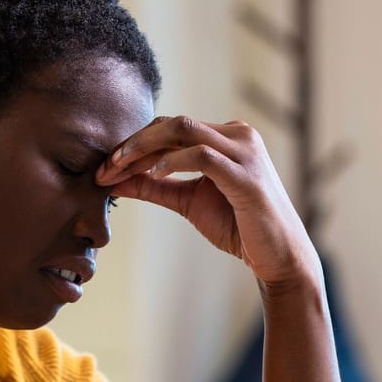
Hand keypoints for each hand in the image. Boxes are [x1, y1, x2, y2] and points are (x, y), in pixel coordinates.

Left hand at [96, 116, 318, 289]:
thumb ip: (155, 188)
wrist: (277, 257)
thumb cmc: (239, 228)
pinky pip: (202, 156)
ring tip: (118, 169)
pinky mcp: (246, 175)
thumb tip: (114, 181)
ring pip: (184, 131)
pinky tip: (153, 175)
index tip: (105, 168)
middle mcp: (237, 135)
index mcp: (226, 137)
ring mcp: (244, 152)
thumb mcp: (188, 203)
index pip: (171, 128)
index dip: (134, 144)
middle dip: (133, 144)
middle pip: (172, 124)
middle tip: (104, 167)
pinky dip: (173, 163)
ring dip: (144, 148)